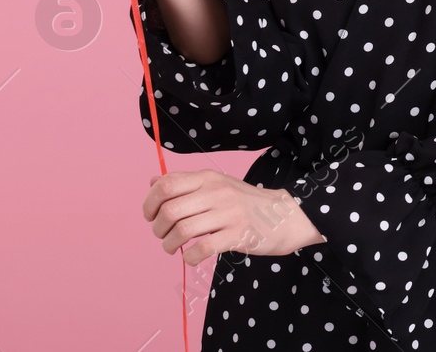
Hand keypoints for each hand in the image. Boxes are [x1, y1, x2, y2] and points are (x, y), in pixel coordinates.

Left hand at [144, 169, 326, 264]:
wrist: (285, 216)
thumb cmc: (245, 202)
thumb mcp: (217, 185)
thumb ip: (185, 184)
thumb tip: (153, 181)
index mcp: (209, 178)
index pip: (167, 184)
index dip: (150, 202)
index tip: (151, 216)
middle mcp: (218, 192)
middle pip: (171, 210)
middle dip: (158, 228)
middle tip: (164, 235)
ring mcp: (229, 213)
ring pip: (183, 231)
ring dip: (170, 244)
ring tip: (174, 248)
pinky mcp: (238, 235)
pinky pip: (202, 248)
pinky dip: (190, 257)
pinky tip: (192, 257)